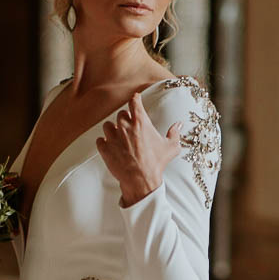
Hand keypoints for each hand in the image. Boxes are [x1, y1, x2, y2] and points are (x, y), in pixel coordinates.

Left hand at [96, 92, 180, 206]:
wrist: (141, 180)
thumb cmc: (156, 163)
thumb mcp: (171, 147)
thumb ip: (174, 134)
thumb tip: (178, 125)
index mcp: (140, 122)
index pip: (134, 101)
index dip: (135, 99)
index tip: (135, 99)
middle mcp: (125, 126)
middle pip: (120, 114)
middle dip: (124, 119)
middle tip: (129, 128)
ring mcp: (113, 137)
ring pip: (107, 125)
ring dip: (112, 130)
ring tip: (118, 138)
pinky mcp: (105, 148)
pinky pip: (100, 140)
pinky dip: (104, 143)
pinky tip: (110, 148)